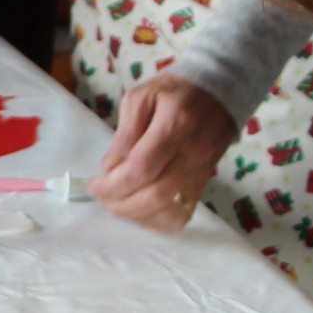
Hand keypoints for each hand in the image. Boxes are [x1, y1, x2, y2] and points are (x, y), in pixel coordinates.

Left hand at [90, 74, 237, 230]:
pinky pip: (180, 216)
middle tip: (102, 197)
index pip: (141, 169)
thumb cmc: (174, 92)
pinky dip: (155, 220)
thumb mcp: (141, 97)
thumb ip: (125, 133)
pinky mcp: (204, 185)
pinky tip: (139, 208)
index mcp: (175, 127)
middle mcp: (192, 155)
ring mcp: (201, 174)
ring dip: (137, 216)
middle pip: (154, 197)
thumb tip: (111, 167)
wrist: (218, 94)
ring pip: (168, 214)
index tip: (94, 185)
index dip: (113, 185)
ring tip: (118, 203)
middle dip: (120, 205)